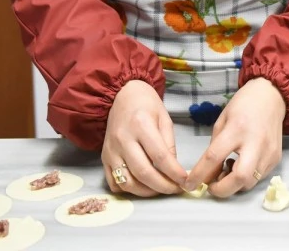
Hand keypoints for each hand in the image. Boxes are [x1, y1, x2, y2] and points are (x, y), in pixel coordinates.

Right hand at [102, 80, 187, 195]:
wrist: (122, 96)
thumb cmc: (147, 106)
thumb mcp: (164, 119)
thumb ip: (169, 145)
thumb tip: (174, 171)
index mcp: (141, 125)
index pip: (159, 156)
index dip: (174, 172)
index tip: (185, 181)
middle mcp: (123, 139)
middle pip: (143, 172)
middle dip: (162, 186)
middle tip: (175, 189)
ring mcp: (111, 150)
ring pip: (127, 182)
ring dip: (146, 192)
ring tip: (160, 189)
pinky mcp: (103, 158)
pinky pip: (114, 182)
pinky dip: (128, 190)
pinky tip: (141, 186)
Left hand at [183, 78, 284, 196]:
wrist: (271, 96)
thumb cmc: (243, 106)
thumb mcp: (222, 122)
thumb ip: (214, 148)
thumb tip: (208, 175)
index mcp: (237, 129)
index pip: (214, 157)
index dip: (199, 175)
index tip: (189, 185)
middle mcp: (255, 142)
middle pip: (240, 178)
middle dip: (222, 190)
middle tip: (211, 187)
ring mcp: (269, 152)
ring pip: (250, 183)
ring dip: (234, 185)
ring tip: (227, 171)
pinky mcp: (276, 158)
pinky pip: (258, 177)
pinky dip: (246, 178)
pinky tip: (241, 165)